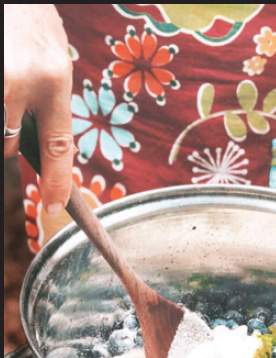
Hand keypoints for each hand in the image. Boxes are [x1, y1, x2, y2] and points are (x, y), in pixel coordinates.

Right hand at [4, 4, 74, 215]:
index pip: (58, 146)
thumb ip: (48, 99)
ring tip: (7, 86)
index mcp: (54, 78)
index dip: (56, 183)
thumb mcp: (51, 56)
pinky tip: (3, 76)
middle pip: (9, 145)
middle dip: (10, 140)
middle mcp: (20, 80)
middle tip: (11, 112)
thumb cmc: (28, 15)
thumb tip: (38, 139)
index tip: (53, 208)